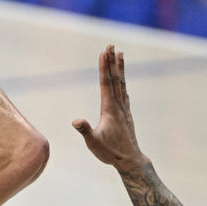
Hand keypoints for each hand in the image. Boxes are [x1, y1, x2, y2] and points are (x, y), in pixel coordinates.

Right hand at [72, 45, 147, 172]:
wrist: (130, 161)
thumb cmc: (110, 153)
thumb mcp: (94, 143)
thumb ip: (85, 130)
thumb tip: (76, 121)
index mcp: (109, 109)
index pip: (106, 83)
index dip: (104, 67)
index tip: (104, 52)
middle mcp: (118, 106)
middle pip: (115, 79)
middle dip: (112, 61)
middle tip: (112, 45)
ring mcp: (124, 109)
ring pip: (121, 84)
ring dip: (119, 68)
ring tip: (120, 54)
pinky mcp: (126, 114)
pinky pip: (124, 92)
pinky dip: (122, 82)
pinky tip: (122, 80)